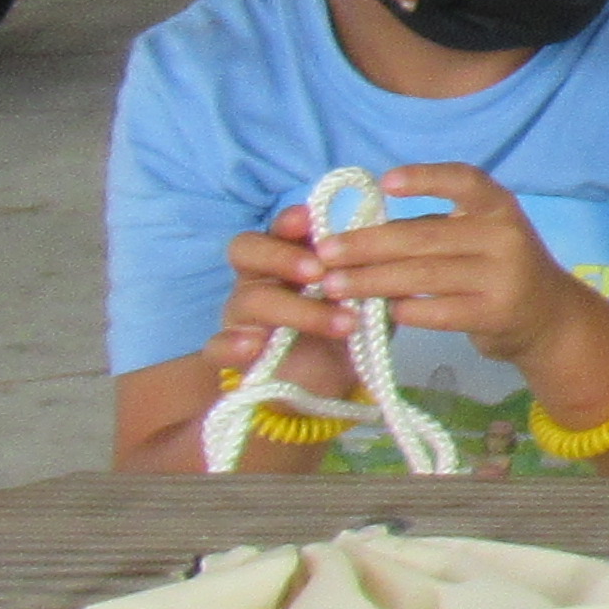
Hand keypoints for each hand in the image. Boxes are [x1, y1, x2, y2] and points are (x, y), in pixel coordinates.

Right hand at [202, 212, 361, 396]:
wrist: (326, 388)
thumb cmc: (346, 331)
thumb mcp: (368, 301)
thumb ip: (371, 277)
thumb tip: (392, 254)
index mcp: (291, 258)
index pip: (279, 229)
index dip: (290, 221)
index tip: (311, 221)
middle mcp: (260, 279)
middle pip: (248, 250)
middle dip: (282, 256)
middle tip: (318, 271)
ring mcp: (241, 317)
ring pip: (249, 299)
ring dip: (296, 309)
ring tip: (343, 323)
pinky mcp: (232, 356)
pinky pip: (217, 346)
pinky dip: (232, 344)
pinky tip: (255, 346)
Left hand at [288, 166, 603, 376]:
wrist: (549, 316)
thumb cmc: (496, 268)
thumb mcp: (479, 235)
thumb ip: (433, 228)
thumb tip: (358, 230)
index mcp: (497, 206)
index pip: (464, 180)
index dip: (425, 178)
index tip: (385, 184)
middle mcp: (504, 235)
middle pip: (423, 236)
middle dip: (366, 245)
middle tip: (323, 253)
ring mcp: (503, 276)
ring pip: (422, 276)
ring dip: (370, 281)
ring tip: (333, 286)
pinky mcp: (495, 313)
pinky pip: (436, 311)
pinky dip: (403, 310)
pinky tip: (379, 311)